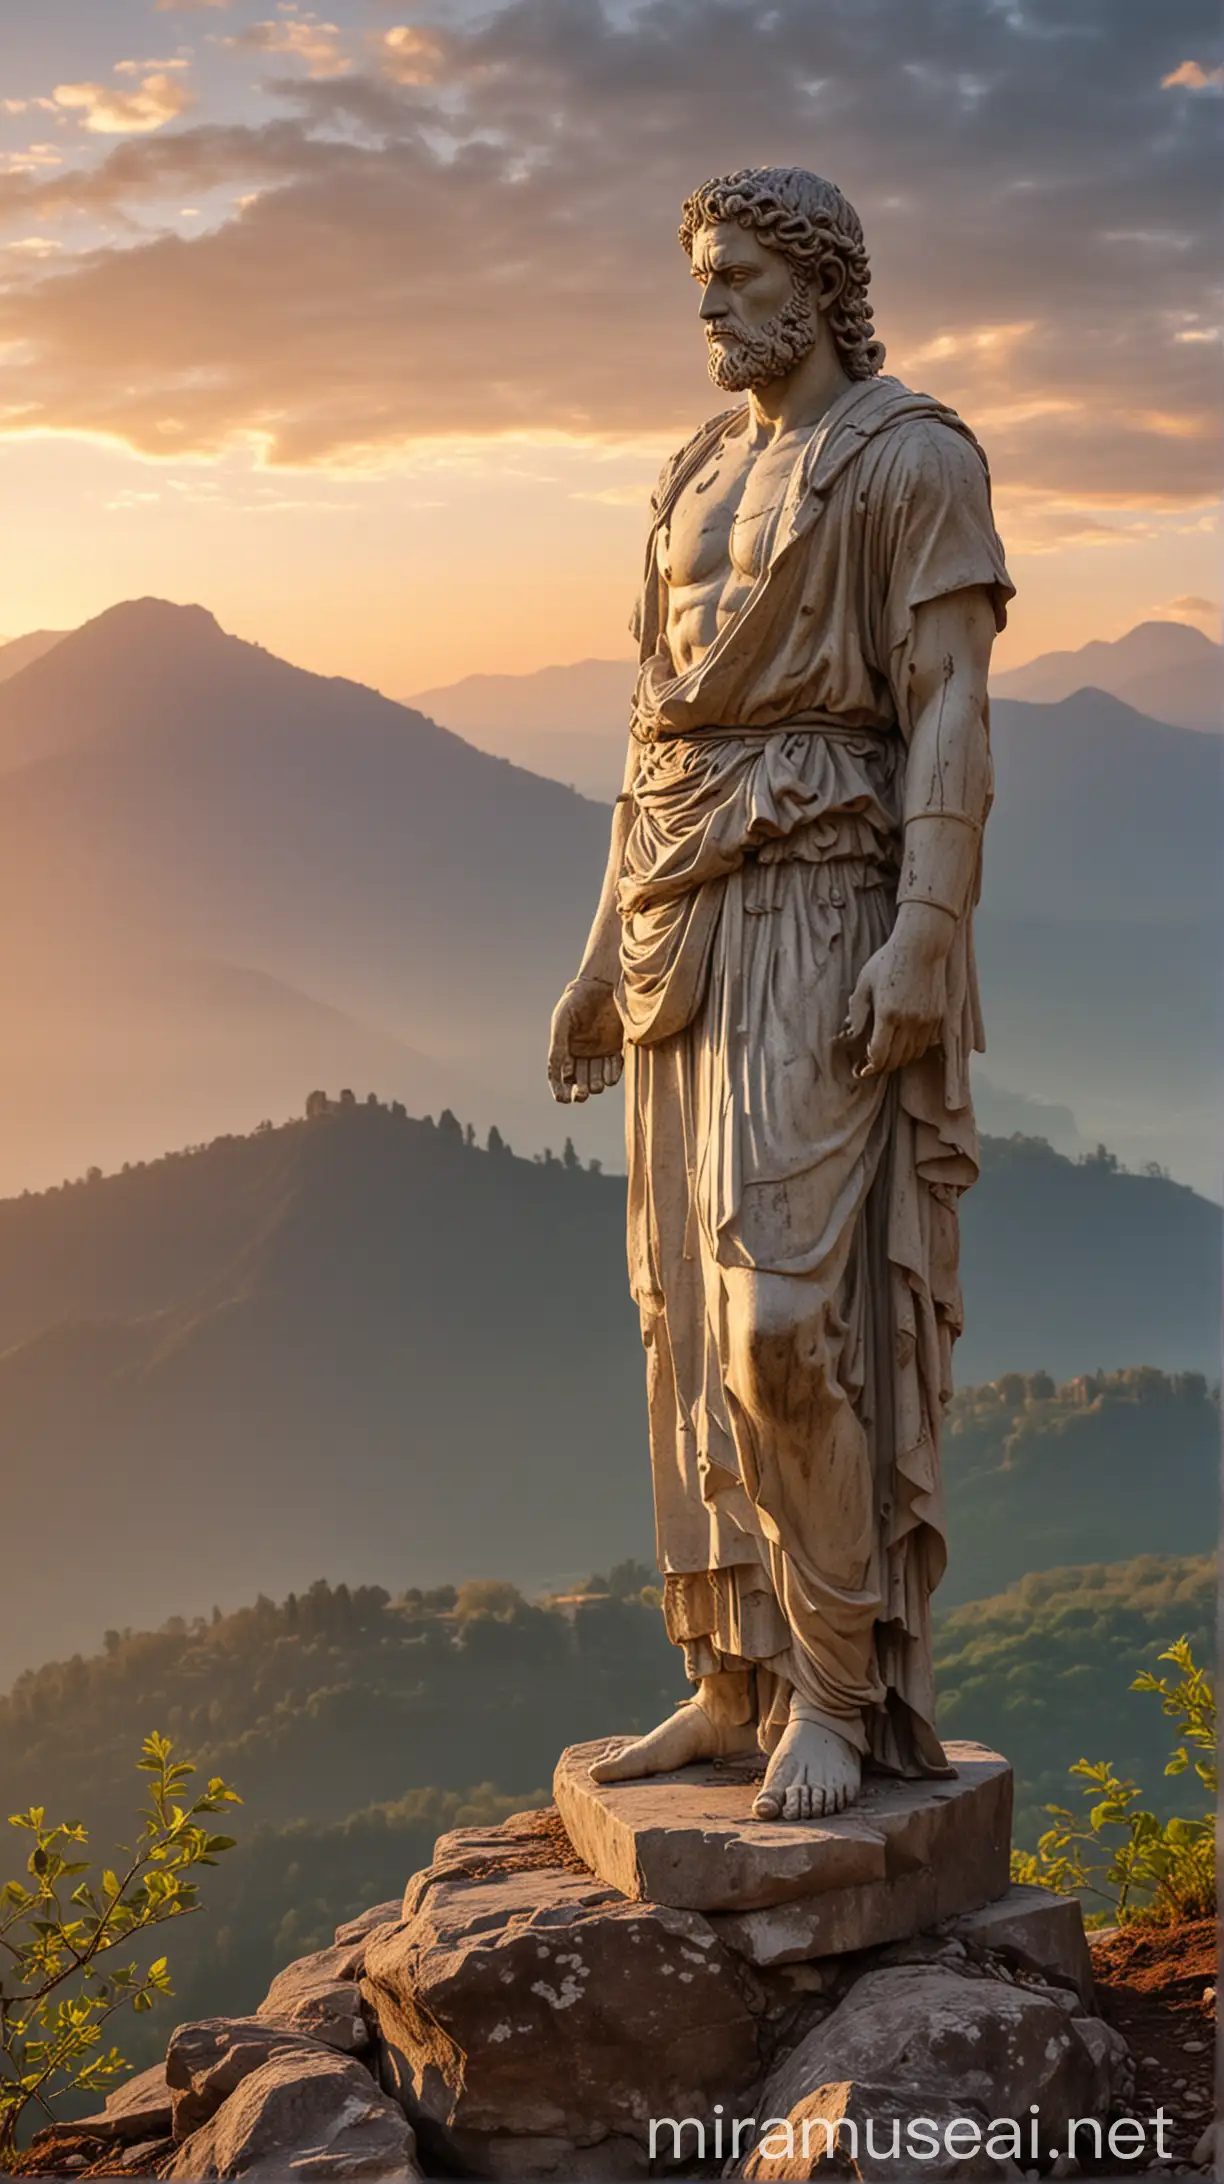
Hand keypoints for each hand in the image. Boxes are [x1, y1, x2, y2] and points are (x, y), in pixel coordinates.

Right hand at [547, 976, 624, 1103]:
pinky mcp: (617, 1048)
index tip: (562, 1099)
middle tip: (580, 1094)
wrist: (601, 984)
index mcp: (565, 1050)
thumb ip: (559, 1047)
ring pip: (596, 1078)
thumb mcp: (562, 1023)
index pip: (559, 1076)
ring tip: (595, 1085)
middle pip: (579, 1081)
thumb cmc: (576, 1001)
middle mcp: (582, 1054)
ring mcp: (600, 1052)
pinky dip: (611, 1076)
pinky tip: (608, 1079)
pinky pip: (614, 1068)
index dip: (559, 1090)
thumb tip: (562, 1073)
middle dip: (579, 1091)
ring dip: (595, 1085)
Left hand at [841, 905, 951, 1076]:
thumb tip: (852, 1034)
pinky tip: (904, 1044)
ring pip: (912, 1054)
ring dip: (899, 1060)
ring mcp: (926, 1020)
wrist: (921, 945)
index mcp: (888, 1013)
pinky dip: (914, 1050)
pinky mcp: (938, 1016)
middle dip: (884, 1066)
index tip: (865, 1067)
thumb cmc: (888, 960)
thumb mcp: (864, 982)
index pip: (880, 1054)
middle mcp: (909, 1020)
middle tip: (874, 1065)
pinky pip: (925, 1044)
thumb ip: (857, 1010)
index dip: (871, 1066)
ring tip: (889, 1055)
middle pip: (897, 1059)